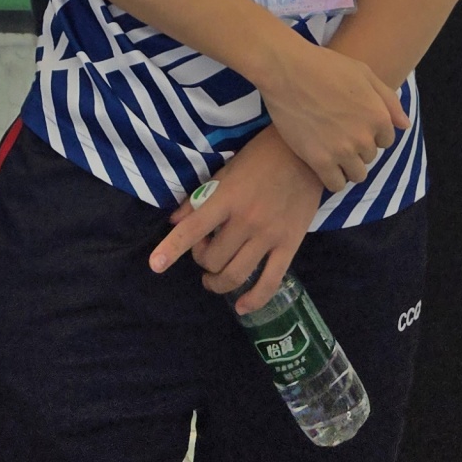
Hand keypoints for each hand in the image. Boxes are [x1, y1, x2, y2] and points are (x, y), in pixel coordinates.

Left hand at [148, 128, 322, 312]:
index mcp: (226, 198)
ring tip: (214, 280)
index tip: (155, 266)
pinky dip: (254, 300)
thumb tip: (173, 221)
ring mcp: (269, 235)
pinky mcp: (290, 245)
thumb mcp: (225, 171)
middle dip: (202, 262)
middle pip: (213, 259)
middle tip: (204, 253)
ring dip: (219, 284)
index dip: (171, 249)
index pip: (192, 228)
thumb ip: (199, 199)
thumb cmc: (260, 158)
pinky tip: (242, 307)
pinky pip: (270, 282)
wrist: (305, 154)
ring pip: (236, 275)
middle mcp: (246, 220)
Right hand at [256, 36, 405, 193]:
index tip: (351, 122)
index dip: (369, 132)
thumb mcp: (363, 73)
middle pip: (370, 157)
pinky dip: (331, 177)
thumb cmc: (324, 66)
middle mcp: (364, 136)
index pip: (385, 140)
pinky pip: (335, 184)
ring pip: (356, 174)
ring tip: (330, 148)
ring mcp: (342, 150)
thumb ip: (388, 100)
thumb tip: (405, 125)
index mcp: (378, 115)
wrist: (286, 69)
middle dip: (357, 147)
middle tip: (336, 130)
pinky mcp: (319, 160)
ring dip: (347, 165)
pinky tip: (322, 162)